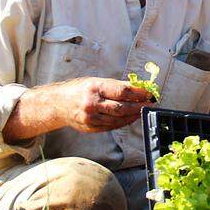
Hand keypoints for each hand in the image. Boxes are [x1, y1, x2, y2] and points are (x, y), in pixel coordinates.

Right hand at [4, 77, 152, 140]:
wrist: (58, 104)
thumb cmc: (80, 90)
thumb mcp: (96, 82)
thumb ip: (116, 86)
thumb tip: (139, 88)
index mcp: (94, 87)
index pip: (122, 91)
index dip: (139, 93)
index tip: (150, 93)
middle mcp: (91, 103)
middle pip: (122, 107)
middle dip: (139, 106)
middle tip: (150, 104)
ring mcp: (90, 118)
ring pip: (118, 119)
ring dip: (133, 116)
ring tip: (142, 111)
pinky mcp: (90, 128)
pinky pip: (112, 126)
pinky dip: (123, 122)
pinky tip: (130, 118)